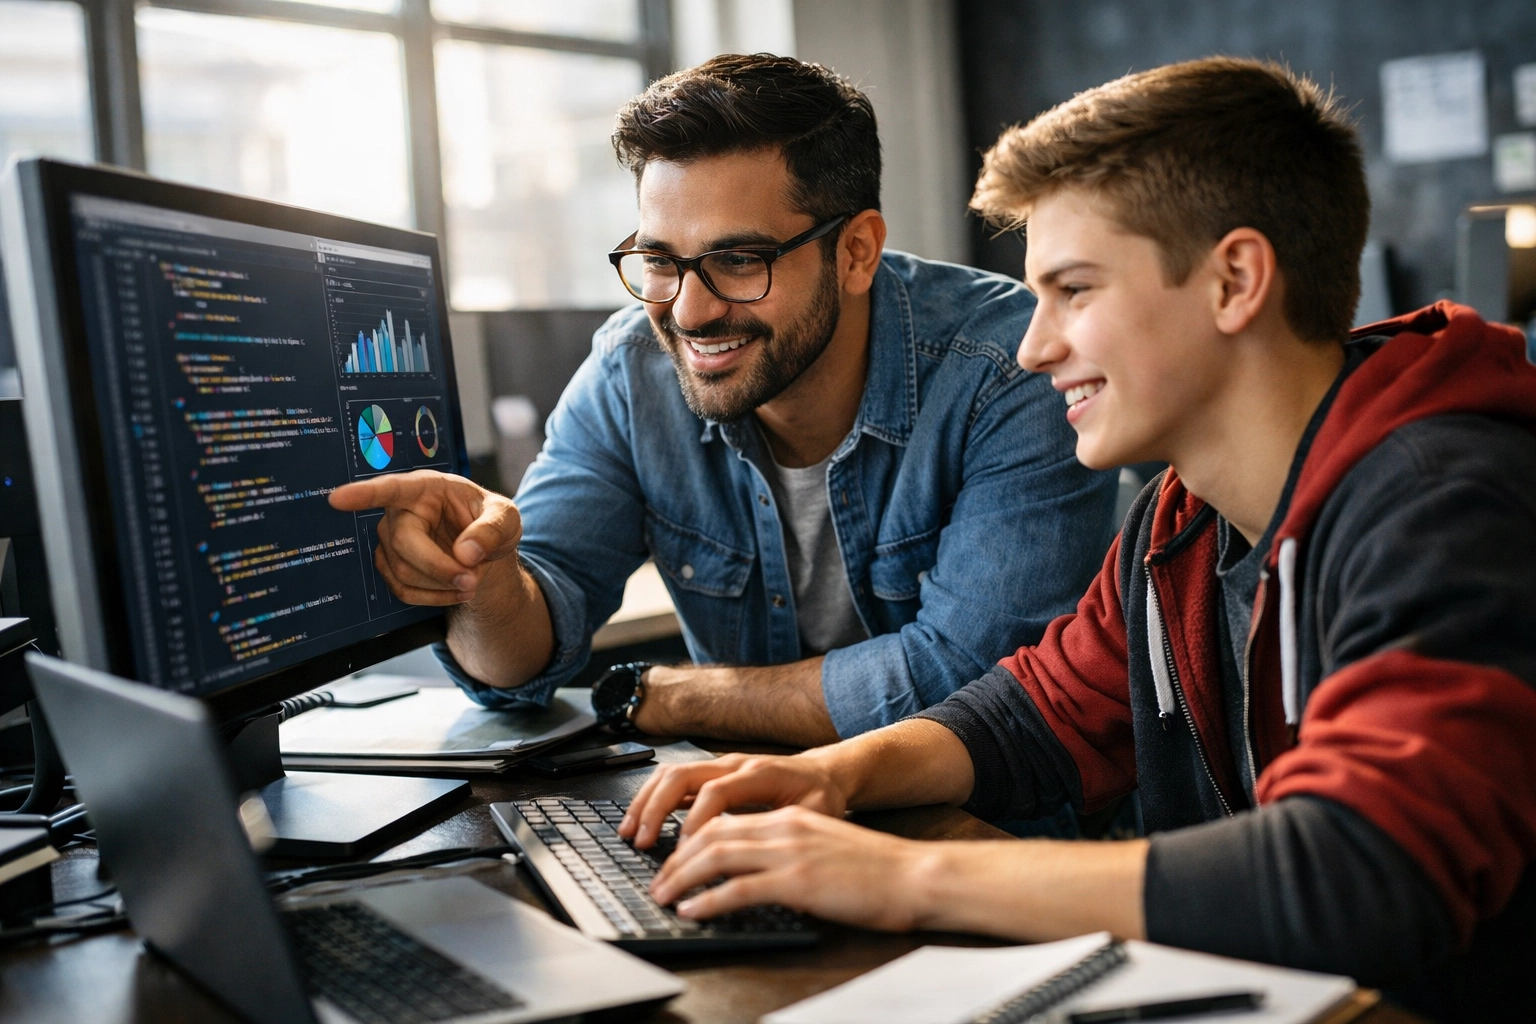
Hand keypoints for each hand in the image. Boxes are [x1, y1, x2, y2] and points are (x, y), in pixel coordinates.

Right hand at [329, 470, 519, 606]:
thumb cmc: (491, 521)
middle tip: (472, 580)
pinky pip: (402, 589)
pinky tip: (455, 592)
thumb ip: (492, 530)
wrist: (485, 547)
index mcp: (427, 488)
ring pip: (401, 571)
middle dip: (438, 567)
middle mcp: (402, 510)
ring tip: (471, 581)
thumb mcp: (507, 518)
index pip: (392, 489)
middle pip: (403, 543)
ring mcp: (392, 538)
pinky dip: (432, 598)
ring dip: (440, 585)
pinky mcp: (392, 564)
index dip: (364, 494)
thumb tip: (465, 553)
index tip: (338, 499)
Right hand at [617, 753, 847, 849]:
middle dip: (655, 808)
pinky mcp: (712, 775)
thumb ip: (787, 832)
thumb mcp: (816, 815)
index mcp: (760, 773)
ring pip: (671, 773)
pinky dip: (652, 797)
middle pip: (681, 775)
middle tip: (640, 841)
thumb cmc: (821, 796)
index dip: (695, 821)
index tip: (682, 850)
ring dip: (646, 801)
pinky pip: (673, 778)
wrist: (826, 772)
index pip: (716, 791)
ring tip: (628, 831)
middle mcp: (734, 765)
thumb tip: (757, 859)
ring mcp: (720, 766)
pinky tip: (640, 821)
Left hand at [648, 805, 928, 930]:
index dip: (691, 841)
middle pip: (711, 835)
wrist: (914, 875)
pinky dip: (709, 900)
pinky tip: (693, 912)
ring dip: (682, 878)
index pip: (725, 821)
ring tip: (664, 897)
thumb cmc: (877, 870)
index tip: (674, 863)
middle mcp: (784, 827)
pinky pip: (739, 888)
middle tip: (658, 883)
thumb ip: (791, 849)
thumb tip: (757, 871)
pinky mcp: (798, 880)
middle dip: (676, 860)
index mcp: (790, 817)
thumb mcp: (825, 847)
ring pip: (717, 856)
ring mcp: (790, 852)